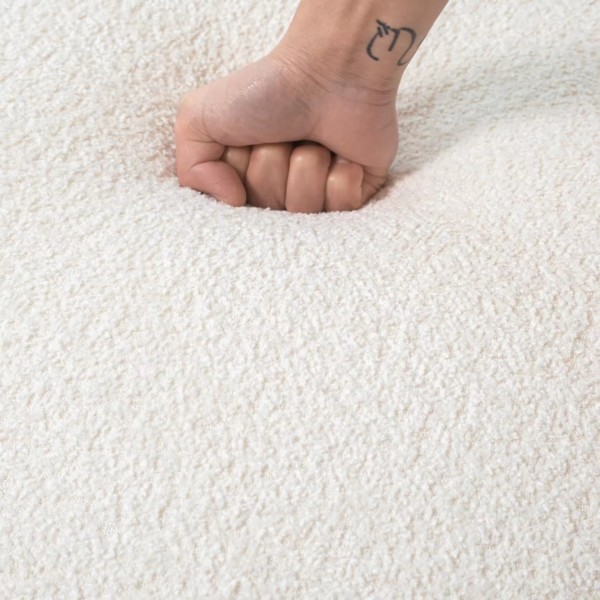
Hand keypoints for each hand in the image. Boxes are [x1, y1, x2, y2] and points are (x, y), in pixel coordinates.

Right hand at [175, 47, 398, 212]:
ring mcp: (320, 195)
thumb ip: (190, 169)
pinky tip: (341, 153)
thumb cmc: (267, 90)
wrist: (329, 70)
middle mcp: (282, 191)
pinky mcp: (357, 193)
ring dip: (306, 167)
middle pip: (270, 209)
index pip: (236, 210)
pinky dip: (339, 175)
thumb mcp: (199, 118)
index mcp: (247, 180)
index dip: (238, 176)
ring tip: (312, 140)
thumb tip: (231, 202)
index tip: (245, 144)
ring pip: (305, 209)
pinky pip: (342, 208)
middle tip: (282, 135)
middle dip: (272, 167)